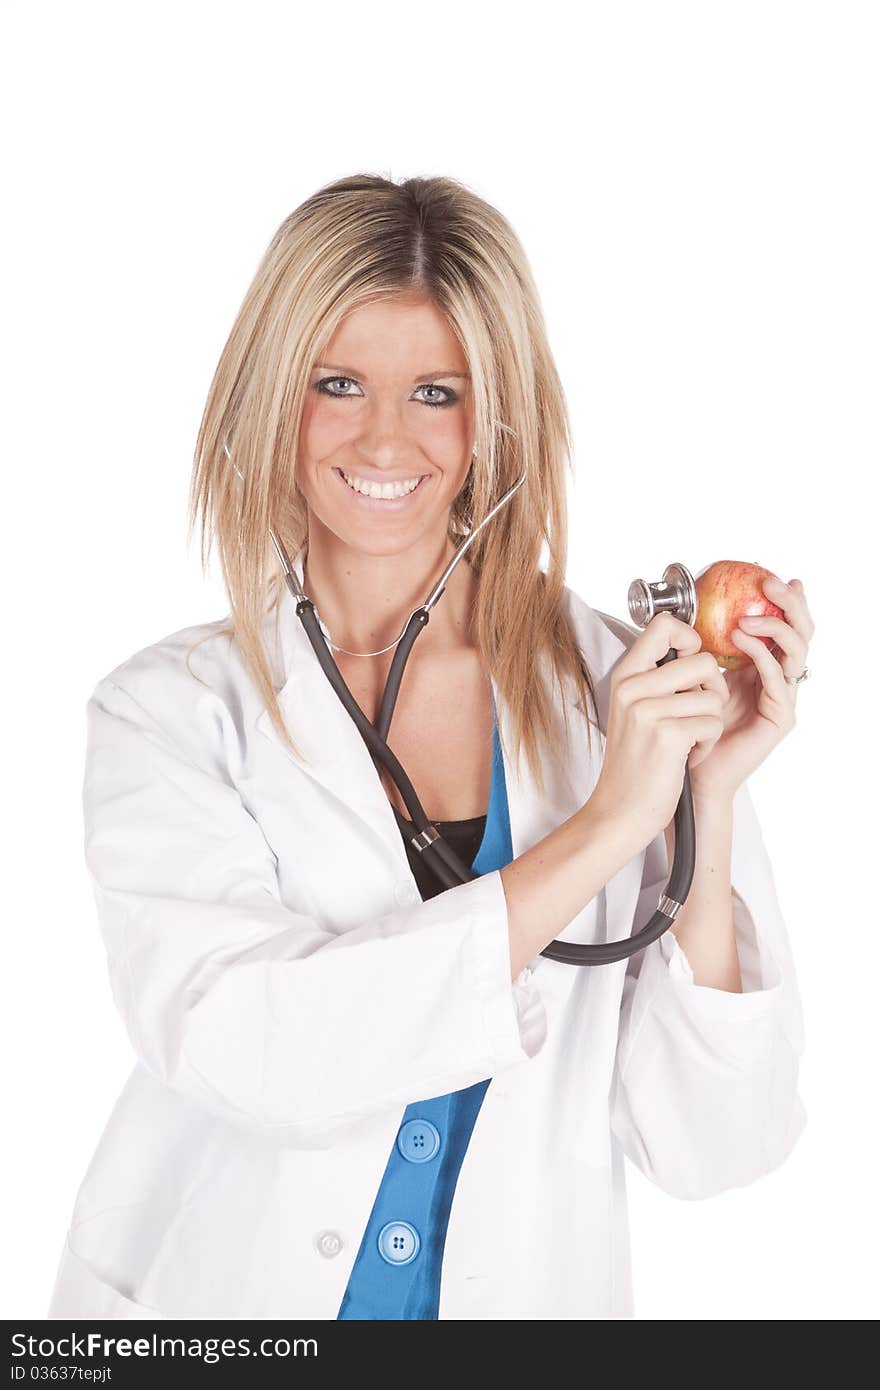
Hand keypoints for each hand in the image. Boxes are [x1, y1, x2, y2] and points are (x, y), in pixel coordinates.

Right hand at [590, 612, 728, 852]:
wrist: (619, 811)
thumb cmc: (634, 762)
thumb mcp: (634, 710)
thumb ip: (656, 678)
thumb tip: (695, 651)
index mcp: (625, 675)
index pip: (665, 625)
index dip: (691, 640)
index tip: (692, 665)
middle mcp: (632, 688)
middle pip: (702, 661)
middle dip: (713, 690)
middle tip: (697, 714)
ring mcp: (647, 711)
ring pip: (713, 696)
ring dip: (710, 722)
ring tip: (687, 741)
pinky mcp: (667, 735)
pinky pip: (712, 723)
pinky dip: (707, 743)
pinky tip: (687, 755)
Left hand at [687, 576, 814, 802]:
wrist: (687, 769)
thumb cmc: (688, 723)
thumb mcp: (695, 675)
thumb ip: (702, 647)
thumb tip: (687, 611)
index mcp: (760, 666)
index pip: (783, 626)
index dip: (784, 601)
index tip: (770, 576)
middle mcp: (778, 680)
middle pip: (800, 634)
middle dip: (790, 605)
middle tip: (771, 585)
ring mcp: (782, 698)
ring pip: (796, 653)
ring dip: (774, 628)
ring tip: (746, 619)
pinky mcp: (780, 717)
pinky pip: (778, 680)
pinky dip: (763, 656)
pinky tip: (745, 643)